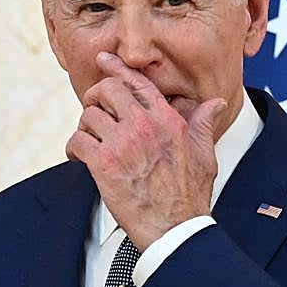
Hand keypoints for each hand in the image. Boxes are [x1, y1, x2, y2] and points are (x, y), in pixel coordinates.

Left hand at [65, 52, 225, 250]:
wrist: (175, 227)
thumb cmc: (189, 195)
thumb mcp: (205, 154)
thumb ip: (203, 124)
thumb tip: (214, 103)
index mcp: (168, 120)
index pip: (138, 82)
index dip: (117, 68)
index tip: (104, 60)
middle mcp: (144, 126)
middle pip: (108, 90)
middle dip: (96, 97)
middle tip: (93, 110)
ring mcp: (123, 143)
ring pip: (89, 115)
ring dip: (84, 127)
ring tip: (88, 140)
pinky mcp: (104, 163)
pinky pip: (77, 141)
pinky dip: (73, 148)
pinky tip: (77, 157)